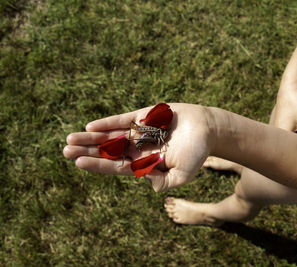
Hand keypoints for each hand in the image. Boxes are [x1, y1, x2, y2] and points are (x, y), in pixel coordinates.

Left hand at [63, 103, 211, 191]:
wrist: (207, 128)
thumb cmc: (197, 152)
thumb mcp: (184, 174)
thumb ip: (167, 182)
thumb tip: (149, 182)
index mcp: (144, 163)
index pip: (116, 166)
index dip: (97, 165)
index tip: (78, 163)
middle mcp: (138, 148)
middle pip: (108, 151)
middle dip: (87, 151)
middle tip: (64, 151)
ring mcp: (139, 132)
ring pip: (110, 135)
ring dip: (91, 138)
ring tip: (70, 139)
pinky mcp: (143, 116)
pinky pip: (123, 120)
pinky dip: (107, 123)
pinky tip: (91, 127)